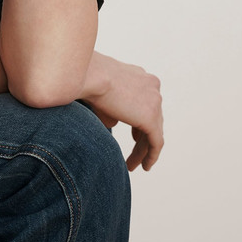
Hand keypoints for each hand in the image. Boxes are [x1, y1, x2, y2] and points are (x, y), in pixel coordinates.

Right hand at [81, 50, 163, 171]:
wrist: (87, 74)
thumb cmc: (86, 79)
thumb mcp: (100, 92)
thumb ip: (111, 107)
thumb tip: (114, 122)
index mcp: (140, 76)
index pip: (145, 103)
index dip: (140, 121)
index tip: (135, 136)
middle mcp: (151, 86)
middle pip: (152, 117)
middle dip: (143, 137)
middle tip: (135, 153)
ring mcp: (154, 101)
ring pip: (153, 132)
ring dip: (143, 150)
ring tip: (132, 165)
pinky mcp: (150, 117)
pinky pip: (156, 142)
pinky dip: (151, 155)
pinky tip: (144, 167)